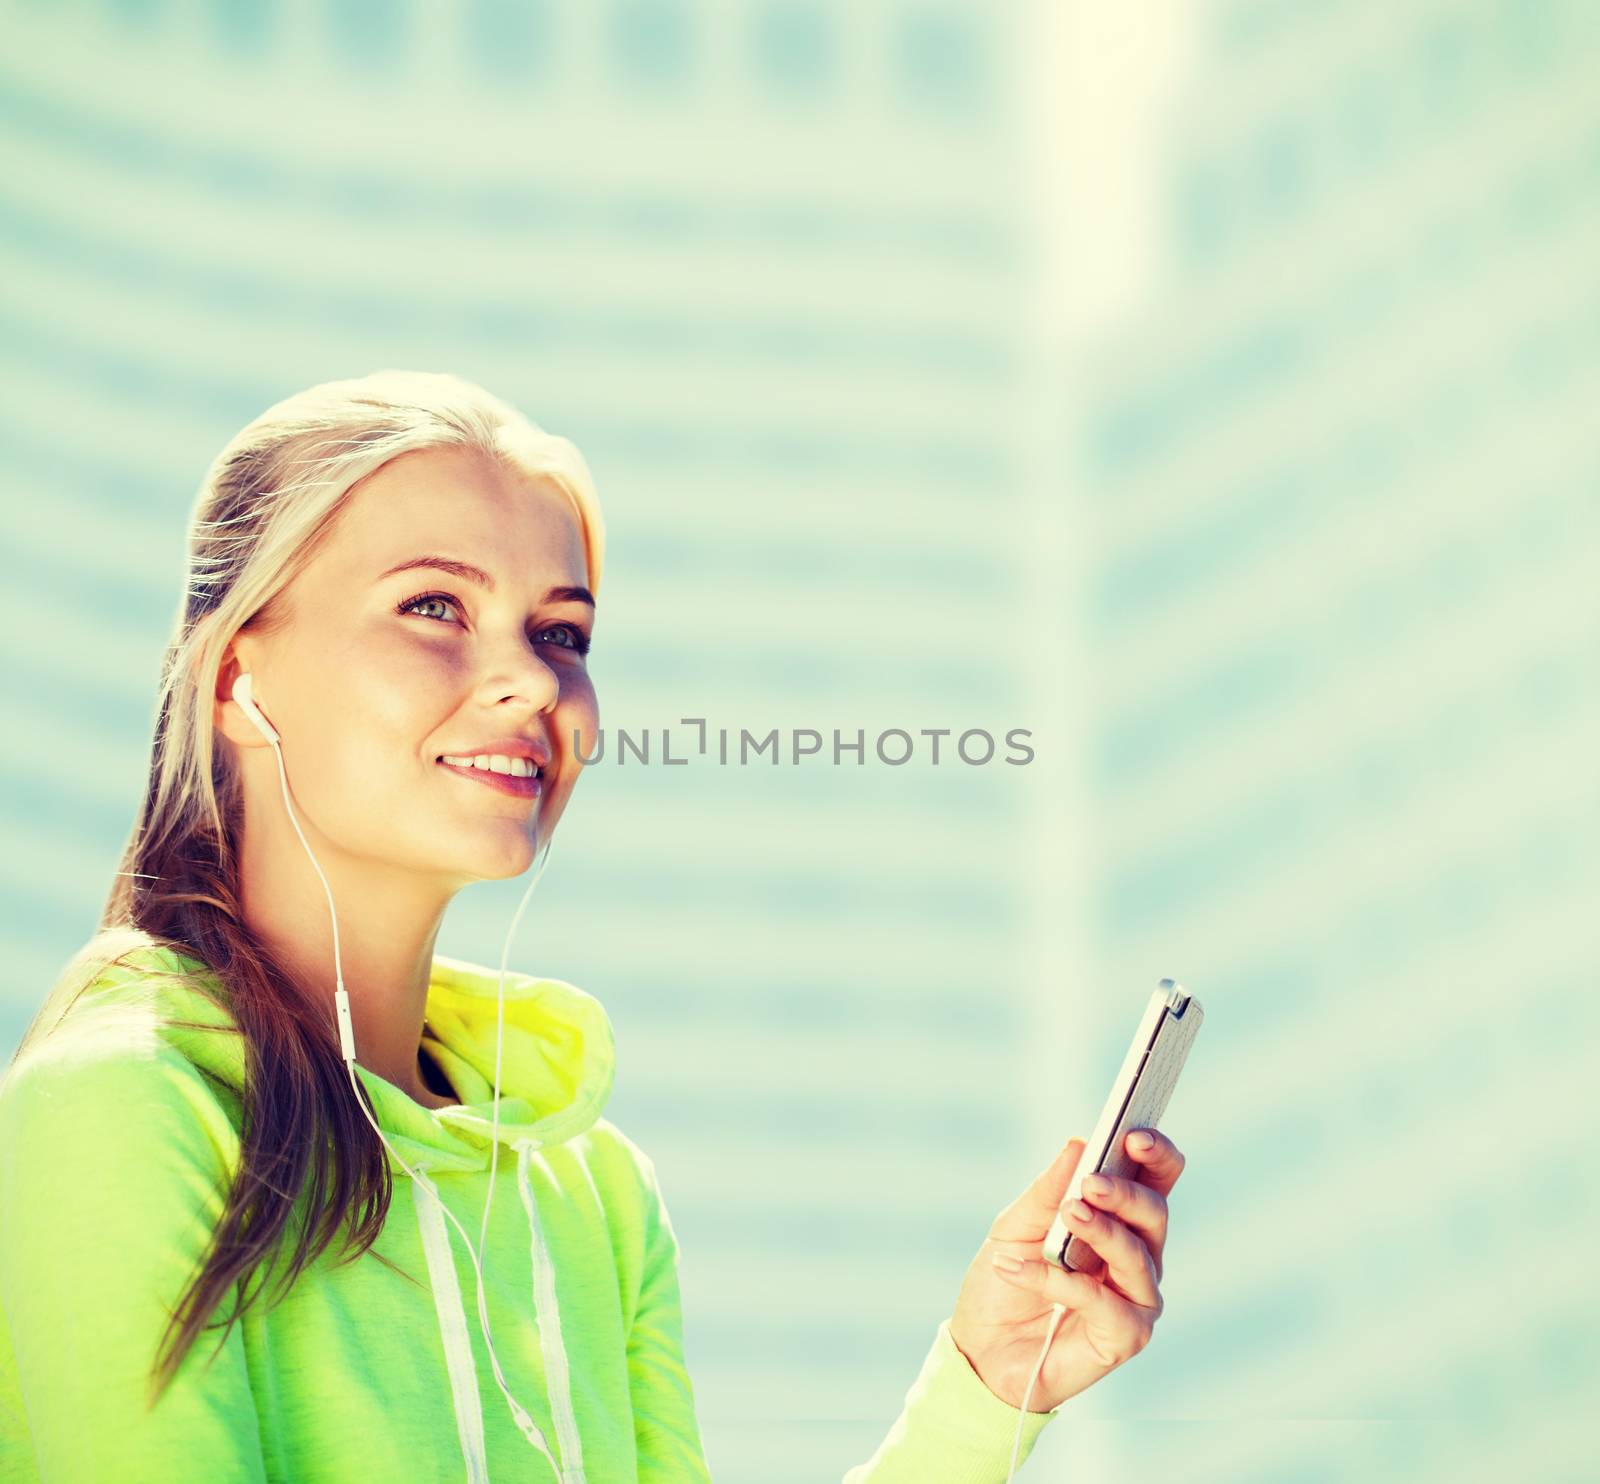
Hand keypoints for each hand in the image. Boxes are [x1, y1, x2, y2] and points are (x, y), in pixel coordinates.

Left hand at [946, 1129, 1183, 1413]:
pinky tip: (1020, 1269)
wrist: (980, 1347)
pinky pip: (1104, 1304)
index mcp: (1120, 1220)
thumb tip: (1079, 1144)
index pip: (1156, 1180)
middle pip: (1155, 1213)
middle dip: (1125, 1193)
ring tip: (1069, 1215)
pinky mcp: (1124, 1338)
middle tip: (1091, 1182)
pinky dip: (1061, 1283)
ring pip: (1137, 1257)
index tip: (1133, 1134)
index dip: (1155, 1154)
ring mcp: (1136, 1299)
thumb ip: (1049, 1190)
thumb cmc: (1006, 1278)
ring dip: (1102, 1231)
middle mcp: (1139, 1257)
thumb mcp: (1016, 1224)